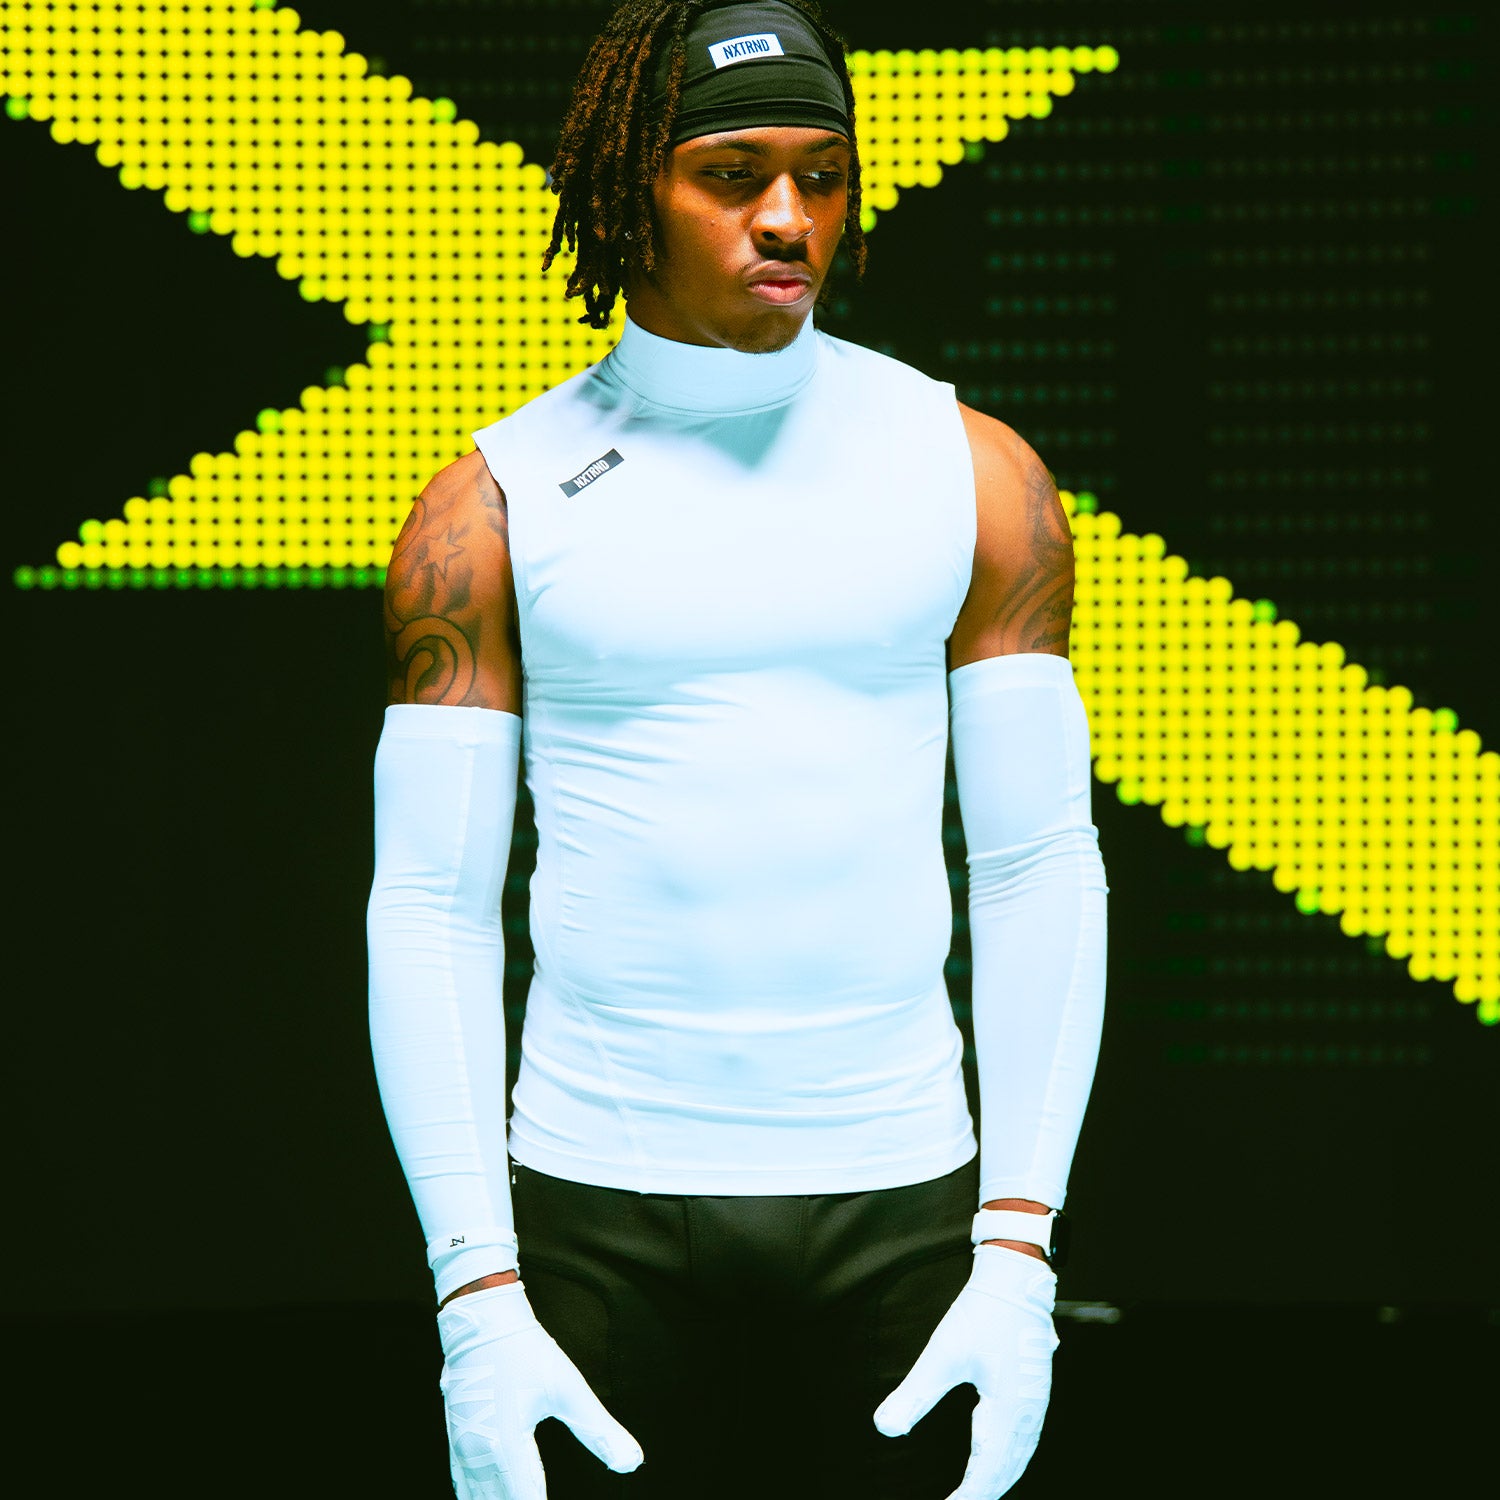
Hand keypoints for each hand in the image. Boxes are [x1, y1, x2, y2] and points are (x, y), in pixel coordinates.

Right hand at [437, 1279, 644, 1498]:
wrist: (480, 1319)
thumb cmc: (525, 1350)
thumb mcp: (568, 1389)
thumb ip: (600, 1431)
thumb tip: (632, 1462)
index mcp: (506, 1445)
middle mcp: (478, 1455)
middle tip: (544, 1498)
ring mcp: (462, 1450)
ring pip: (476, 1499)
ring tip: (527, 1496)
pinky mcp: (456, 1441)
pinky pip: (463, 1485)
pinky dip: (480, 1497)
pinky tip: (493, 1497)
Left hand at [873, 1245, 1058, 1499]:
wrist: (1016, 1281)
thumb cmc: (982, 1314)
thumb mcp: (942, 1354)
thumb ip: (914, 1394)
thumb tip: (884, 1428)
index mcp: (1009, 1411)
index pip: (988, 1471)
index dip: (968, 1495)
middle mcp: (1029, 1414)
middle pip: (1008, 1470)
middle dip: (984, 1491)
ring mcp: (1037, 1404)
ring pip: (1020, 1457)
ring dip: (998, 1478)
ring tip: (975, 1491)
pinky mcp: (1036, 1392)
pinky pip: (1025, 1440)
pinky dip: (1009, 1459)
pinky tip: (996, 1458)